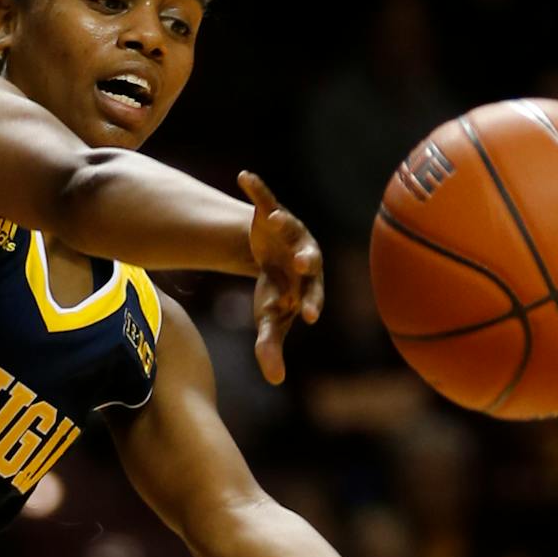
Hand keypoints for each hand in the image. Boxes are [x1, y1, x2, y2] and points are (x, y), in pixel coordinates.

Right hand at [240, 171, 321, 383]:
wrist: (268, 257)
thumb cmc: (276, 292)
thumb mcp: (270, 318)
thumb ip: (270, 346)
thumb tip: (275, 380)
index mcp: (307, 284)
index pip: (312, 295)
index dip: (310, 303)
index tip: (307, 316)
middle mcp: (304, 255)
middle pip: (310, 257)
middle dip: (308, 259)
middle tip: (304, 264)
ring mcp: (289, 233)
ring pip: (289, 226)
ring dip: (283, 220)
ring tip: (273, 216)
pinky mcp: (271, 214)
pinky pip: (265, 198)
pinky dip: (256, 188)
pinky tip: (244, 176)